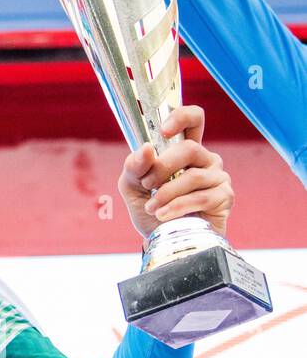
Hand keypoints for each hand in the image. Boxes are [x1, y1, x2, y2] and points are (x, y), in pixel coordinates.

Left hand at [118, 105, 233, 238]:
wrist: (161, 240)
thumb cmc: (149, 209)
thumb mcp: (132, 186)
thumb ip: (134, 166)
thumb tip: (147, 149)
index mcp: (182, 150)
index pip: (193, 120)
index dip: (181, 117)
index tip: (163, 131)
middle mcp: (204, 159)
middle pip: (189, 148)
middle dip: (162, 167)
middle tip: (147, 185)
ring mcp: (217, 177)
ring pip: (193, 176)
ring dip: (166, 193)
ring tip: (152, 207)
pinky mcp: (225, 197)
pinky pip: (202, 197)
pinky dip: (177, 207)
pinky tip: (163, 215)